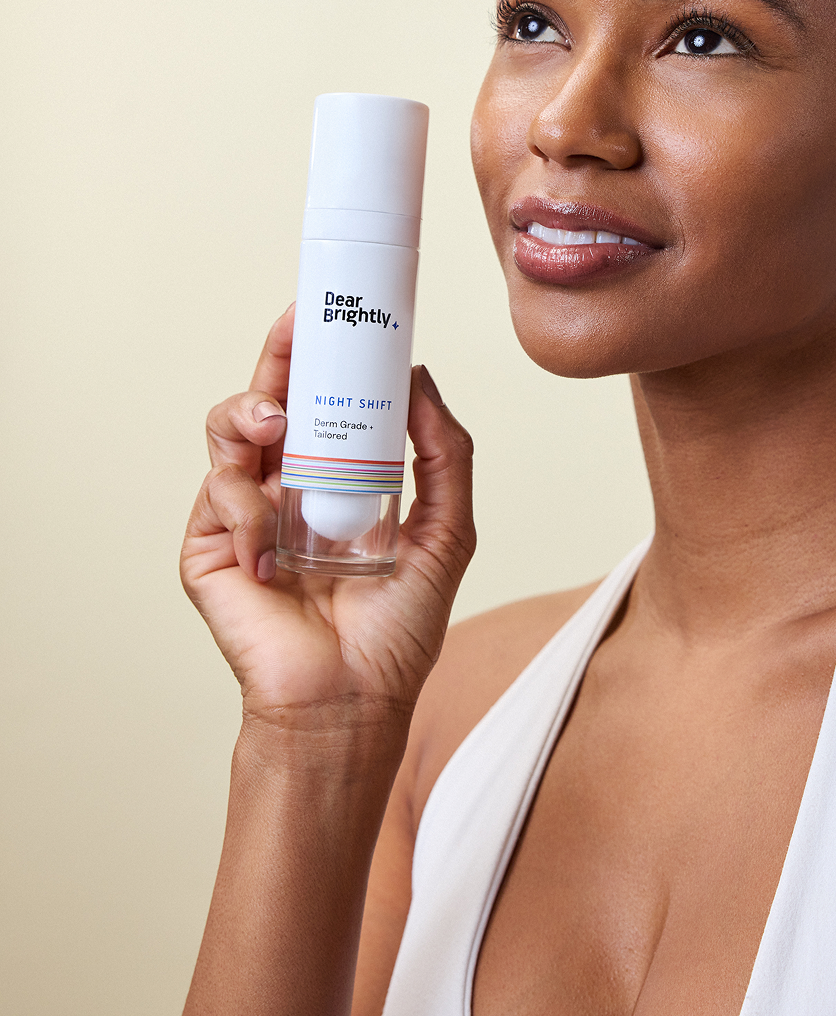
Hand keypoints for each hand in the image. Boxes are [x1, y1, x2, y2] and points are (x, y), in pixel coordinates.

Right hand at [181, 307, 475, 734]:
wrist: (354, 700)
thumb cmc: (398, 627)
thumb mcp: (446, 528)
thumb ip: (445, 452)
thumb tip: (422, 376)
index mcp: (335, 479)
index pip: (321, 402)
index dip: (319, 357)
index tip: (331, 316)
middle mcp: (285, 487)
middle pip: (268, 401)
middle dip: (276, 358)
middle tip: (294, 328)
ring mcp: (242, 516)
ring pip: (228, 433)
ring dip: (249, 415)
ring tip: (276, 424)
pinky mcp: (209, 551)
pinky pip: (214, 496)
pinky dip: (242, 505)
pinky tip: (269, 540)